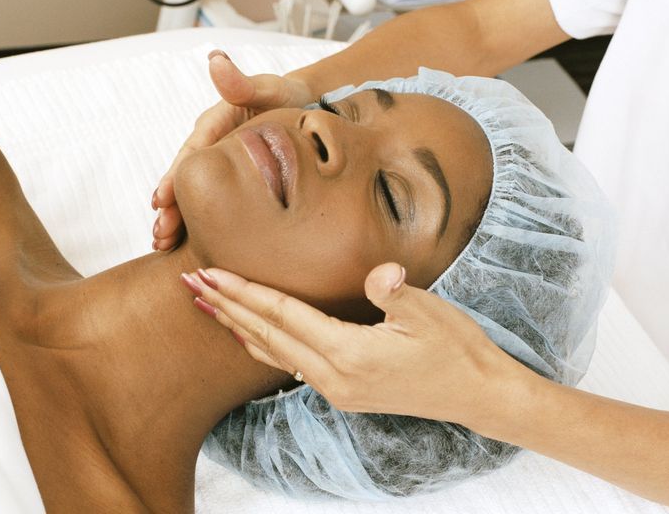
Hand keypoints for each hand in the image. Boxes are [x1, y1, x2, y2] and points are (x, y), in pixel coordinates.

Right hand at [151, 51, 312, 249]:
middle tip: (159, 234)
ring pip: (194, 192)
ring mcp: (219, 163)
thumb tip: (215, 59)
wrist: (309, 109)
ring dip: (176, 218)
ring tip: (163, 245)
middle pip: (186, 178)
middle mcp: (211, 144)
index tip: (161, 199)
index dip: (175, 176)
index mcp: (216, 124)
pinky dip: (197, 221)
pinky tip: (186, 244)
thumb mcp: (270, 89)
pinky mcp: (230, 178)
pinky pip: (210, 199)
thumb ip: (242, 83)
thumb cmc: (289, 98)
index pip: (192, 153)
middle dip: (169, 207)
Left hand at [184, 263, 527, 426]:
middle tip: (189, 283)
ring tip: (207, 307)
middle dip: (226, 307)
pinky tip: (250, 336)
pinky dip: (263, 346)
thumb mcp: (431, 313)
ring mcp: (337, 388)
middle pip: (267, 335)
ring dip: (238, 326)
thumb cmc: (457, 350)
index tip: (210, 274)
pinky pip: (290, 364)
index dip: (244, 292)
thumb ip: (395, 291)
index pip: (283, 315)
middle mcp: (334, 377)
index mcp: (350, 354)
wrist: (479, 396)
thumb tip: (377, 274)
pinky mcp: (344, 391)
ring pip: (273, 352)